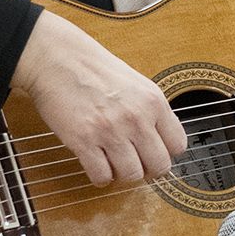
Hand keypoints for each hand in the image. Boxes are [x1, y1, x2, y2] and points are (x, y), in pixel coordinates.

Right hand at [13, 12, 185, 186]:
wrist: (57, 58)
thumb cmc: (94, 70)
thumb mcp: (137, 84)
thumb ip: (152, 111)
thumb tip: (163, 142)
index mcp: (153, 102)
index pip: (177, 145)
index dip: (165, 152)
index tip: (152, 151)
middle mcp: (136, 118)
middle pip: (159, 166)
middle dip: (148, 170)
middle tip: (134, 163)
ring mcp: (110, 131)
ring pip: (132, 175)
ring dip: (122, 174)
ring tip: (113, 162)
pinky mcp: (84, 141)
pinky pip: (101, 176)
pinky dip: (100, 177)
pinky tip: (96, 164)